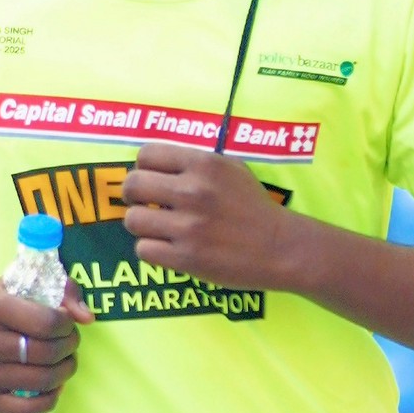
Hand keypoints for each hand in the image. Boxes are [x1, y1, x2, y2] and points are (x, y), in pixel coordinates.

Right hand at [0, 276, 92, 412]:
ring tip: (62, 361)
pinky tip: (51, 385)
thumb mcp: (20, 285)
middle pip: (47, 353)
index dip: (67, 325)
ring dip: (64, 372)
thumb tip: (88, 318)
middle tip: (68, 343)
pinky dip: (50, 399)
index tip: (65, 323)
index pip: (47, 322)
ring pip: (43, 382)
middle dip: (69, 347)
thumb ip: (61, 289)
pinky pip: (28, 410)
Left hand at [123, 142, 301, 291]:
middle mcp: (192, 191)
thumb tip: (157, 164)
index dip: (143, 168)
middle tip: (145, 204)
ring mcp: (188, 226)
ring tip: (157, 229)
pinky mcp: (186, 257)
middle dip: (133, 196)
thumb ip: (195, 163)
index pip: (146, 155)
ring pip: (132, 219)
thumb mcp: (231, 169)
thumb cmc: (255, 207)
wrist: (281, 248)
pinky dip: (151, 250)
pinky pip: (143, 249)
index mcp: (203, 164)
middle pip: (132, 185)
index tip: (151, 180)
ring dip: (141, 225)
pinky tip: (166, 248)